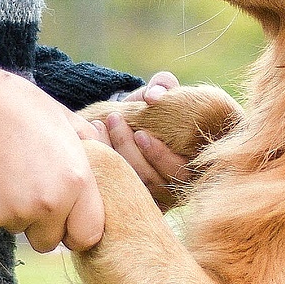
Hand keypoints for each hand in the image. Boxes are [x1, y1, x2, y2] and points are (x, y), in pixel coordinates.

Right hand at [0, 69, 104, 252]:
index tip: (66, 217)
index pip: (88, 235)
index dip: (76, 228)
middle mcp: (50, 204)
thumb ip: (88, 143)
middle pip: (50, 241)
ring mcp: (15, 213)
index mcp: (76, 181)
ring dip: (15, 214)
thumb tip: (103, 153)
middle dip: (42, 225)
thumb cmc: (17, 105)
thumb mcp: (63, 117)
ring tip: (6, 175)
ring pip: (20, 230)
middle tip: (30, 192)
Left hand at [99, 71, 193, 208]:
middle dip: (129, 152)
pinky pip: (114, 190)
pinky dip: (100, 164)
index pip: (180, 172)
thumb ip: (164, 85)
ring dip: (113, 154)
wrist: (140, 123)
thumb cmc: (159, 107)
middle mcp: (175, 187)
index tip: (140, 134)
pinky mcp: (131, 198)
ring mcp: (153, 198)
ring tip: (100, 124)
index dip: (160, 156)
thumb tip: (153, 97)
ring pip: (131, 186)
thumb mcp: (164, 92)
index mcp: (193, 164)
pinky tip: (92, 139)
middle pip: (152, 181)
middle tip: (114, 120)